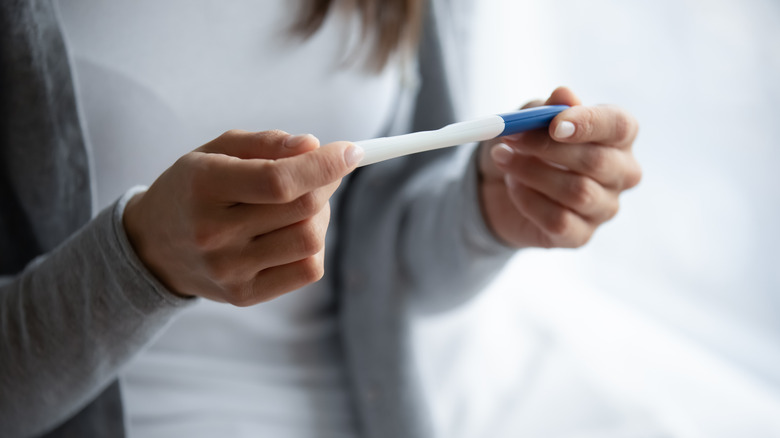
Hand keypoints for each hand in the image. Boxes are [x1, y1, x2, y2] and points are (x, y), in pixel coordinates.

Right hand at [123, 130, 363, 305]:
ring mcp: (229, 270)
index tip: (351, 151)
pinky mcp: (243, 295)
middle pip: (303, 209)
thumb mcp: (217, 150)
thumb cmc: (194, 187)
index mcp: (204, 185)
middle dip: (325, 184)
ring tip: (300, 205)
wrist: (153, 246)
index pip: (278, 180)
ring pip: (310, 240)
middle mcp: (213, 233)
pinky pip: (307, 271)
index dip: (324, 165)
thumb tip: (314, 145)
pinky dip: (312, 246)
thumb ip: (266, 143)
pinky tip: (291, 232)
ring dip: (319, 216)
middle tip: (320, 173)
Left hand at [478, 87, 640, 248]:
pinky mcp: (581, 236)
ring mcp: (604, 208)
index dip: (590, 123)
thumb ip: (548, 108)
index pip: (620, 126)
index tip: (555, 124)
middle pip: (597, 161)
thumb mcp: (530, 119)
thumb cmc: (525, 146)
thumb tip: (564, 95)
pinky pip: (559, 220)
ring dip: (531, 172)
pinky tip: (513, 187)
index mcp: (617, 137)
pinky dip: (528, 200)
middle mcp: (621, 173)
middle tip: (511, 138)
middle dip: (548, 149)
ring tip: (504, 160)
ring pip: (577, 192)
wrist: (497, 188)